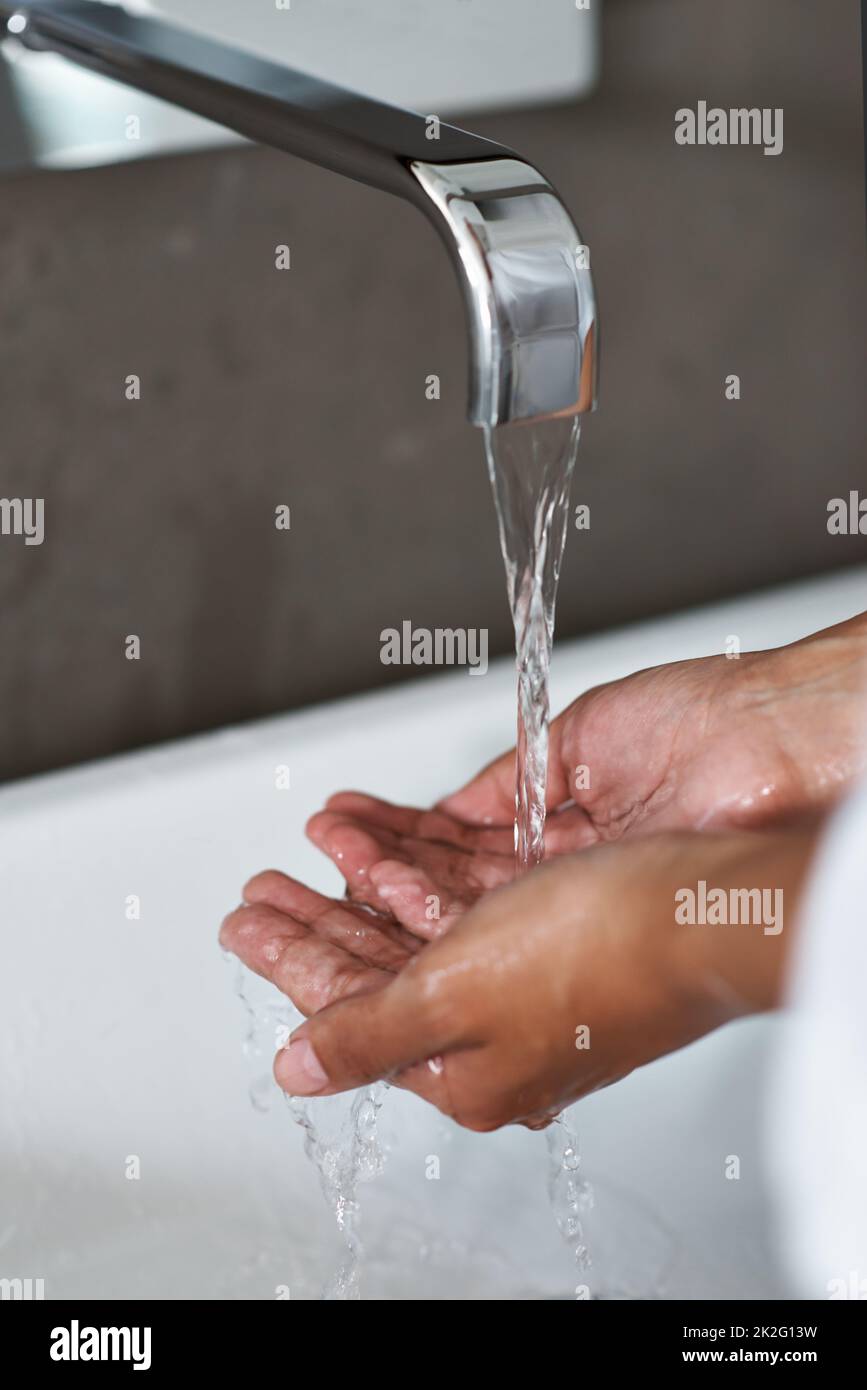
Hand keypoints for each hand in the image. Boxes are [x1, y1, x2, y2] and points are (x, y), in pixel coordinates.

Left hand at [220, 825, 817, 1129]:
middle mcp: (495, 1032)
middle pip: (379, 968)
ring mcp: (527, 983)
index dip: (290, 960)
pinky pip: (464, 901)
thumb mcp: (453, 994)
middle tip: (263, 889)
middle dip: (315, 922)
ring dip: (361, 888)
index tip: (246, 923)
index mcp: (464, 1067)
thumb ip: (366, 1031)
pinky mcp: (557, 933)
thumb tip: (297, 1073)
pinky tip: (396, 847)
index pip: (348, 1009)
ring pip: (419, 929)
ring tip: (318, 851)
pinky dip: (421, 869)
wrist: (707, 908)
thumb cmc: (596, 954)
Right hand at [304, 614, 865, 928]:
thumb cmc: (703, 723)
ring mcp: (573, 908)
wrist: (771, 741)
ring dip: (375, 893)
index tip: (333, 824)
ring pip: (453, 913)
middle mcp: (563, 878)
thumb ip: (503, 784)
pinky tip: (369, 887)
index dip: (390, 836)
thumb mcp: (573, 740)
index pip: (456, 844)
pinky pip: (486, 921)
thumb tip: (442, 811)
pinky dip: (421, 901)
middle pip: (444, 889)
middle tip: (294, 870)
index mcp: (563, 825)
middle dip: (361, 877)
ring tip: (306, 877)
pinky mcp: (584, 927)